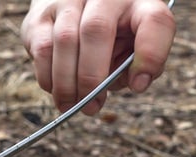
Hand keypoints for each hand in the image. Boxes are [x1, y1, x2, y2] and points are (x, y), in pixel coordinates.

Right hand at [21, 0, 175, 114]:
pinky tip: (57, 89)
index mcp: (139, 2)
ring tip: (71, 106)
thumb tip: (135, 84)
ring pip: (64, 40)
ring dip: (66, 83)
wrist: (79, 6)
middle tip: (91, 107)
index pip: (155, 21)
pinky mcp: (41, 12)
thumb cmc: (113, 34)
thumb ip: (136, 64)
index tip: (138, 85)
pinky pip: (42, 48)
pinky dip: (48, 76)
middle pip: (97, 30)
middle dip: (91, 77)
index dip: (150, 55)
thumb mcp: (134, 45)